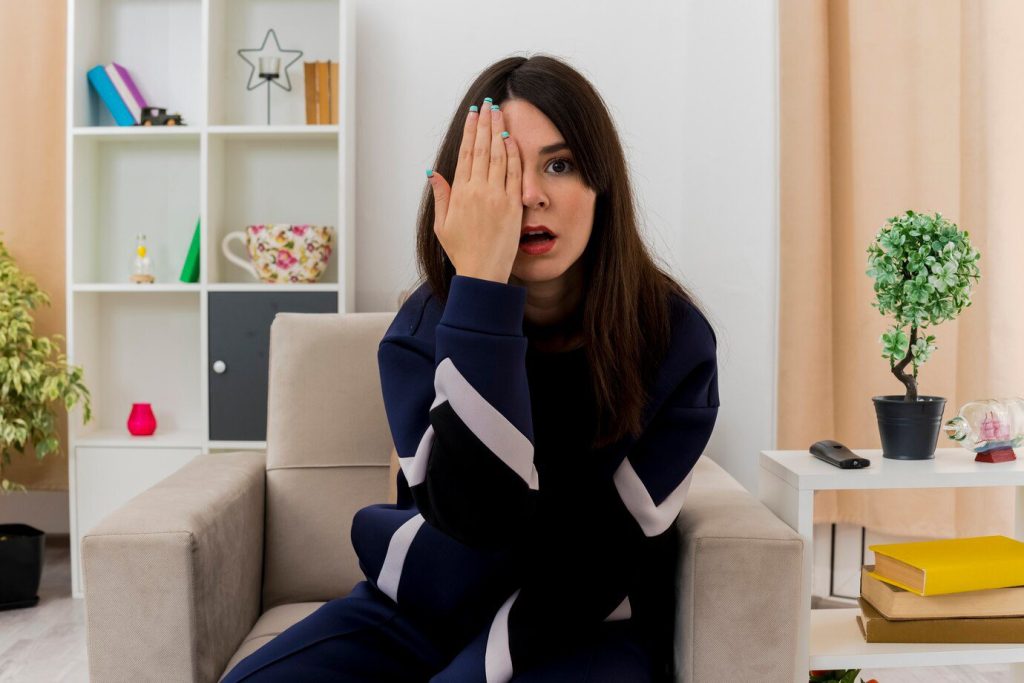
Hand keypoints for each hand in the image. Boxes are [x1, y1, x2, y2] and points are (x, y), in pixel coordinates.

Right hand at [427, 97, 522, 283]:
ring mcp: (498, 197)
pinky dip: (514, 155)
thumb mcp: (443, 225)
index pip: (466, 153)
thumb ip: (441, 196)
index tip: (473, 114)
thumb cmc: (462, 251)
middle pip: (483, 149)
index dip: (470, 131)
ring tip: (500, 114)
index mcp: (460, 193)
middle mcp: (479, 191)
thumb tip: (434, 172)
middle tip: (488, 104)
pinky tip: (512, 140)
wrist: (483, 272)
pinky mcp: (513, 205)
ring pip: (499, 156)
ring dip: (499, 132)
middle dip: (485, 123)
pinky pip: (515, 174)